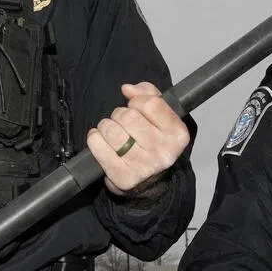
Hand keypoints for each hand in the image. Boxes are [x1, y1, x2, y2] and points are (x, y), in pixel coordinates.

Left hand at [86, 81, 189, 196]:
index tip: (135, 107)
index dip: (137, 101)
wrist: (149, 181)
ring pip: (111, 129)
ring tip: (112, 132)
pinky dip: (95, 139)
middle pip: (128, 116)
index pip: (151, 103)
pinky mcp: (122, 175)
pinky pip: (97, 146)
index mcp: (176, 134)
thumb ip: (148, 94)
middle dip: (119, 114)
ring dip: (106, 126)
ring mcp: (142, 165)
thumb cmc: (152, 144)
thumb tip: (128, 89)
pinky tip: (102, 141)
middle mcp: (162, 151)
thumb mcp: (160, 117)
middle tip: (122, 123)